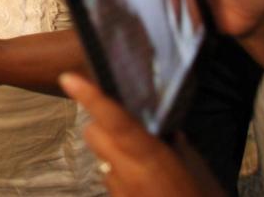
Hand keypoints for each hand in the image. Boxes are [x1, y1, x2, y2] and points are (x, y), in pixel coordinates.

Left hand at [59, 72, 216, 196]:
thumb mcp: (195, 167)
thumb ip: (174, 143)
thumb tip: (160, 125)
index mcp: (150, 158)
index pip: (115, 120)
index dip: (91, 97)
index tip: (69, 78)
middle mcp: (127, 173)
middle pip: (94, 134)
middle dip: (101, 121)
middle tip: (122, 118)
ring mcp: (118, 190)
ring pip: (100, 156)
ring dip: (111, 148)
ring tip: (140, 154)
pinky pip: (109, 177)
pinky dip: (119, 170)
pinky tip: (143, 178)